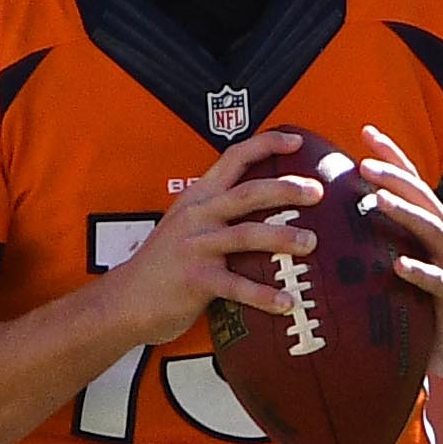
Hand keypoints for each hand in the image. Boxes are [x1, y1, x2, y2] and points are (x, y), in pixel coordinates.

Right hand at [98, 130, 318, 337]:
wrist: (125, 300)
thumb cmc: (163, 265)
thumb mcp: (186, 226)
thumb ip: (217, 212)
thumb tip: (264, 208)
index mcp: (198, 197)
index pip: (234, 157)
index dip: (266, 144)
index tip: (297, 141)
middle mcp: (198, 216)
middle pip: (249, 193)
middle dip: (287, 189)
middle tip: (318, 192)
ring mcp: (196, 246)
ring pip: (247, 235)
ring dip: (284, 237)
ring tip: (311, 244)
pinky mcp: (195, 279)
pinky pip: (237, 286)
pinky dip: (264, 295)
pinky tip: (287, 302)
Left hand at [349, 126, 442, 377]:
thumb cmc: (423, 301)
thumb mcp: (402, 262)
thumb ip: (378, 239)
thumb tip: (331, 213)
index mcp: (436, 226)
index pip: (413, 182)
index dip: (393, 156)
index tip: (367, 131)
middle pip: (422, 198)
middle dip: (395, 176)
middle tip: (364, 163)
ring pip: (432, 231)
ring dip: (405, 213)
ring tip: (378, 200)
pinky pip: (438, 282)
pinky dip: (420, 272)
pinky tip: (399, 266)